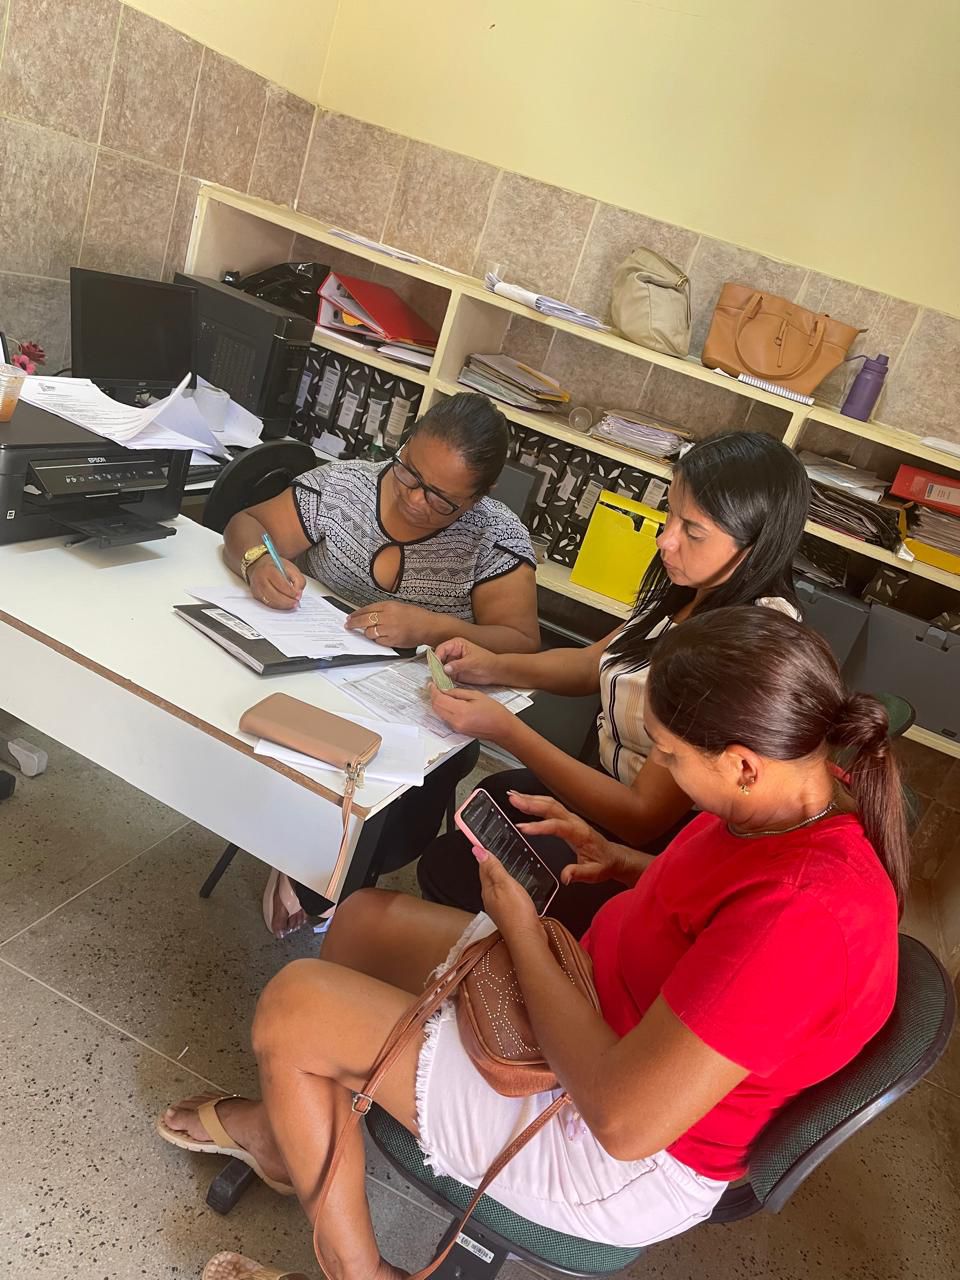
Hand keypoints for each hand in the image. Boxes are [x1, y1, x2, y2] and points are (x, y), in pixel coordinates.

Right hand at [247, 555, 304, 609]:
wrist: (258, 565)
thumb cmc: (275, 566)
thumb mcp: (289, 567)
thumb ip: (297, 579)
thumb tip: (298, 592)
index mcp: (269, 570)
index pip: (281, 584)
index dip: (291, 592)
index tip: (298, 595)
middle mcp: (260, 579)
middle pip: (274, 595)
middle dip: (287, 601)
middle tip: (296, 603)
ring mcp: (256, 588)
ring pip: (270, 601)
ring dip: (283, 605)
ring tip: (292, 604)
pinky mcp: (256, 595)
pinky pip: (267, 604)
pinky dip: (277, 606)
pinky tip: (284, 605)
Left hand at [344, 601, 434, 648]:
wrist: (428, 626)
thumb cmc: (416, 616)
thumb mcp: (399, 606)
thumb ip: (384, 610)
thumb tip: (368, 615)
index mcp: (389, 606)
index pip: (367, 609)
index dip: (356, 613)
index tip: (350, 616)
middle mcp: (388, 616)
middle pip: (364, 620)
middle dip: (354, 623)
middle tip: (348, 625)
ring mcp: (390, 629)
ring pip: (370, 632)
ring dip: (367, 633)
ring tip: (368, 632)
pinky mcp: (393, 640)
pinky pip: (378, 641)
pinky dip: (377, 640)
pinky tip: (379, 637)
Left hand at [430, 686, 514, 742]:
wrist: (502, 728)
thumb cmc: (495, 712)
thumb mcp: (476, 695)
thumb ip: (458, 692)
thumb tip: (445, 690)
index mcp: (461, 711)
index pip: (439, 699)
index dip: (433, 690)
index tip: (433, 684)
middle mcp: (456, 722)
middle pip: (436, 707)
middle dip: (434, 696)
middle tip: (435, 687)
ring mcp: (456, 728)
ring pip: (439, 713)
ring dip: (438, 703)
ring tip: (441, 693)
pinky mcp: (458, 731)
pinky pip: (445, 718)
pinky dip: (443, 709)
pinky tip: (448, 702)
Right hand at [433, 638, 501, 685]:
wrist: (494, 671)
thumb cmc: (486, 661)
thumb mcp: (472, 662)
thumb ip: (458, 665)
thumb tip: (445, 668)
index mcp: (456, 644)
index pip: (442, 649)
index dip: (437, 656)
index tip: (435, 665)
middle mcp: (452, 652)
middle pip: (438, 658)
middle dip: (435, 666)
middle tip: (435, 674)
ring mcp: (452, 663)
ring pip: (440, 667)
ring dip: (438, 673)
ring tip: (437, 680)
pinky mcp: (453, 672)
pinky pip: (444, 675)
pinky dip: (442, 679)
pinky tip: (442, 683)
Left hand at [475, 847, 541, 942]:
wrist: (527, 938)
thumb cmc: (517, 912)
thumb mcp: (504, 884)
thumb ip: (493, 868)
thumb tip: (478, 851)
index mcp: (487, 889)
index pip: (482, 867)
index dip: (483, 854)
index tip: (481, 842)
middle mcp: (490, 899)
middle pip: (489, 877)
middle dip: (491, 864)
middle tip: (492, 851)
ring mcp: (500, 907)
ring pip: (497, 886)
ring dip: (500, 875)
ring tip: (503, 865)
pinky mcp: (510, 913)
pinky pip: (506, 895)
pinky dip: (509, 887)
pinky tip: (515, 886)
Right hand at [508, 793, 631, 886]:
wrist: (614, 857)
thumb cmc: (604, 864)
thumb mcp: (594, 873)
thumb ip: (579, 873)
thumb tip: (565, 876)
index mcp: (580, 834)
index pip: (557, 826)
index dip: (539, 827)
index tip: (523, 828)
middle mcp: (574, 822)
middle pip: (551, 807)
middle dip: (530, 803)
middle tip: (513, 800)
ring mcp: (571, 818)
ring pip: (549, 803)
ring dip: (531, 798)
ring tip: (513, 797)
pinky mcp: (567, 818)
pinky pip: (550, 806)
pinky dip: (536, 801)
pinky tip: (524, 800)